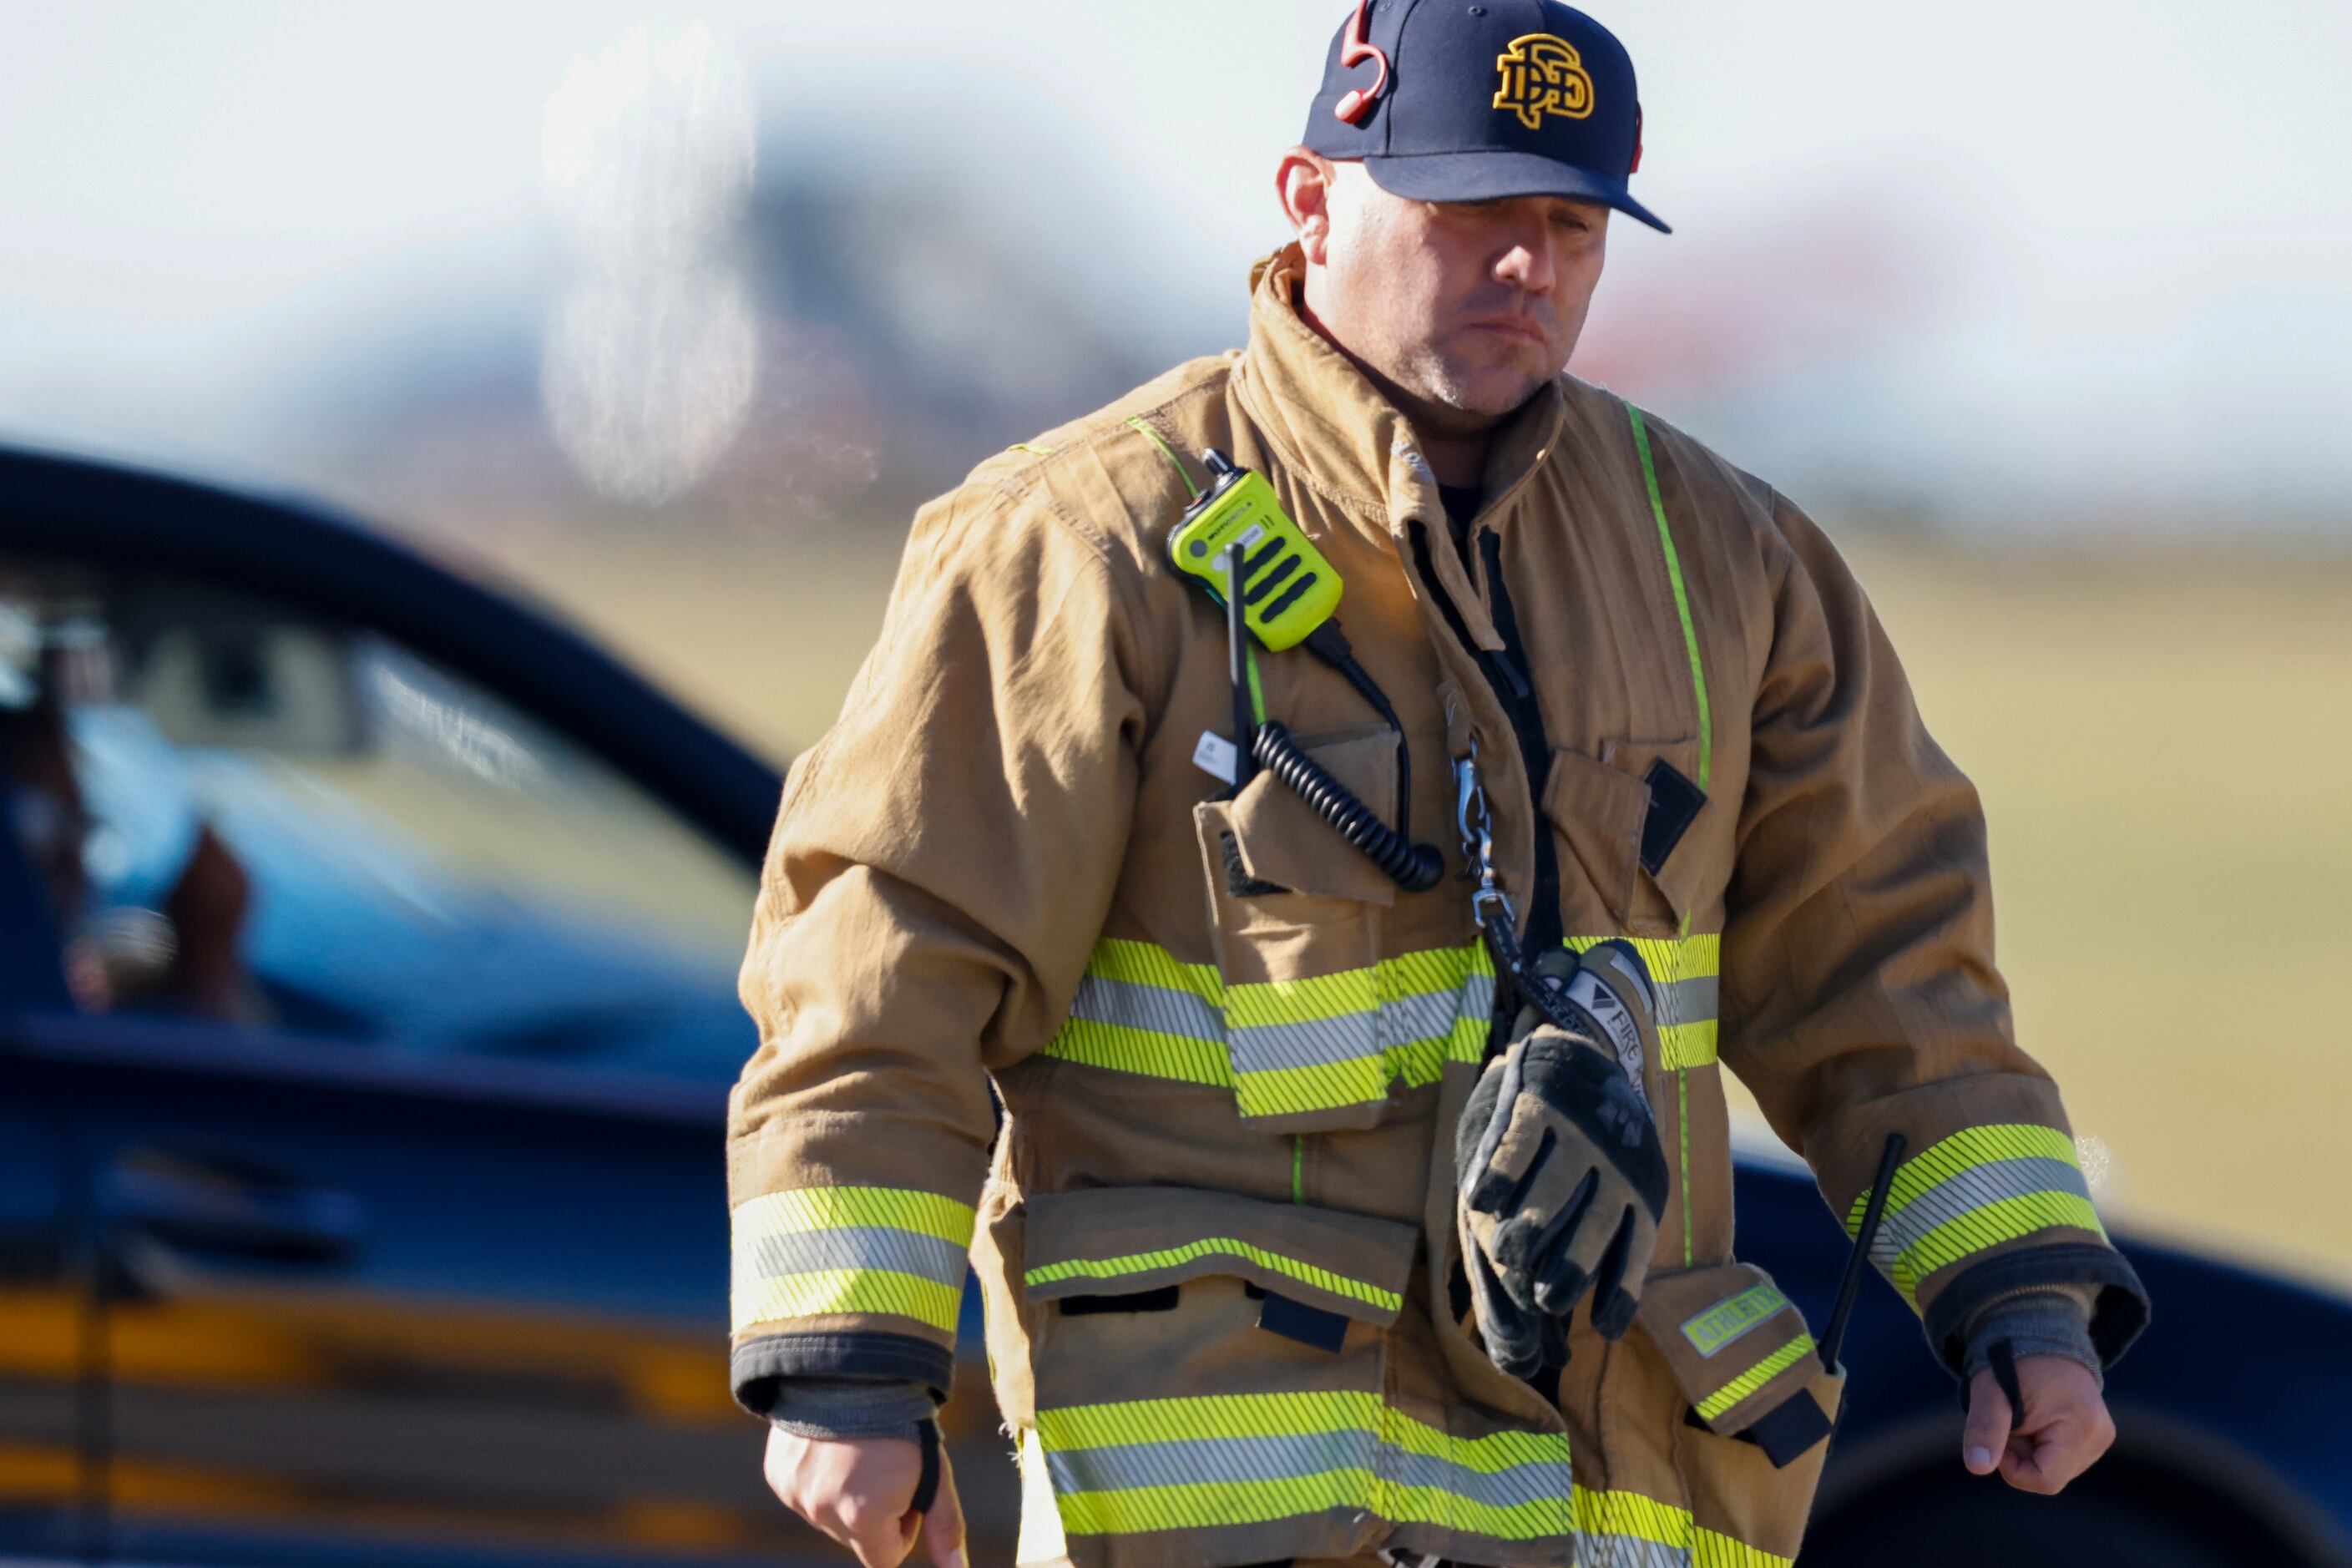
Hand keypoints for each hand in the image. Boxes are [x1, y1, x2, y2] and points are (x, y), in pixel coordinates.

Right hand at [762, 1428, 965, 1567]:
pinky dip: (817, 1475)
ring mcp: (794, 1493)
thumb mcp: (933, 1474)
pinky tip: (830, 1442)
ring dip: (843, 1493)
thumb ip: (945, 1527)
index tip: (907, 1492)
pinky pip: (802, 1490)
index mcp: (861, 1519)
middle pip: (855, 1537)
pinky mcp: (776, 1473)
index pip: (884, 1559)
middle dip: (872, 1511)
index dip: (902, 1529)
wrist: (853, 1366)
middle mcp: (821, 1513)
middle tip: (883, 1462)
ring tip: (857, 1448)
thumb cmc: (902, 1422)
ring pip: (826, 1514)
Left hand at [1962, 1355, 2115, 1493]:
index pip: (2044, 1480)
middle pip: (2048, 1476)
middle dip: (2020, 1454)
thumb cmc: (2010, 1362)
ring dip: (2029, 1450)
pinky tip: (2036, 1418)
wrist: (2037, 1335)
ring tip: (2025, 1415)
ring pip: (2053, 1469)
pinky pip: (2060, 1458)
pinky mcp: (2096, 1436)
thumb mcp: (1990, 1393)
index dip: (2012, 1467)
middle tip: (2011, 1418)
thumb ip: (1984, 1430)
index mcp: (2082, 1427)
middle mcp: (2099, 1436)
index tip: (1999, 1434)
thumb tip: (1976, 1467)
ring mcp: (2101, 1437)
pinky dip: (2040, 1445)